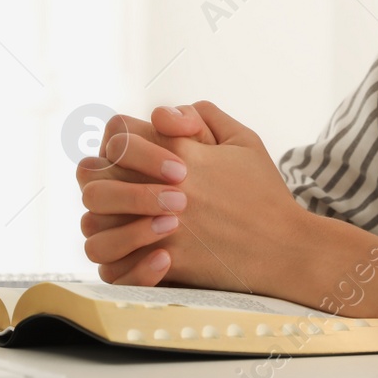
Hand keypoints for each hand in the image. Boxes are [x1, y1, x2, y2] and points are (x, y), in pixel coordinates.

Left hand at [77, 101, 310, 294]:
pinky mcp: (164, 262)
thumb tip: (166, 114)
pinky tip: (135, 250)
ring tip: (122, 220)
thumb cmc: (265, 194)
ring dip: (102, 218)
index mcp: (180, 152)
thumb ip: (205, 115)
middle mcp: (163, 187)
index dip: (117, 139)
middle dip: (99, 176)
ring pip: (92, 219)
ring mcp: (160, 226)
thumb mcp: (244, 141)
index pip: (117, 131)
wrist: (285, 249)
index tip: (129, 154)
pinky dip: (115, 258)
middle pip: (94, 172)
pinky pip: (112, 264)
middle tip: (116, 185)